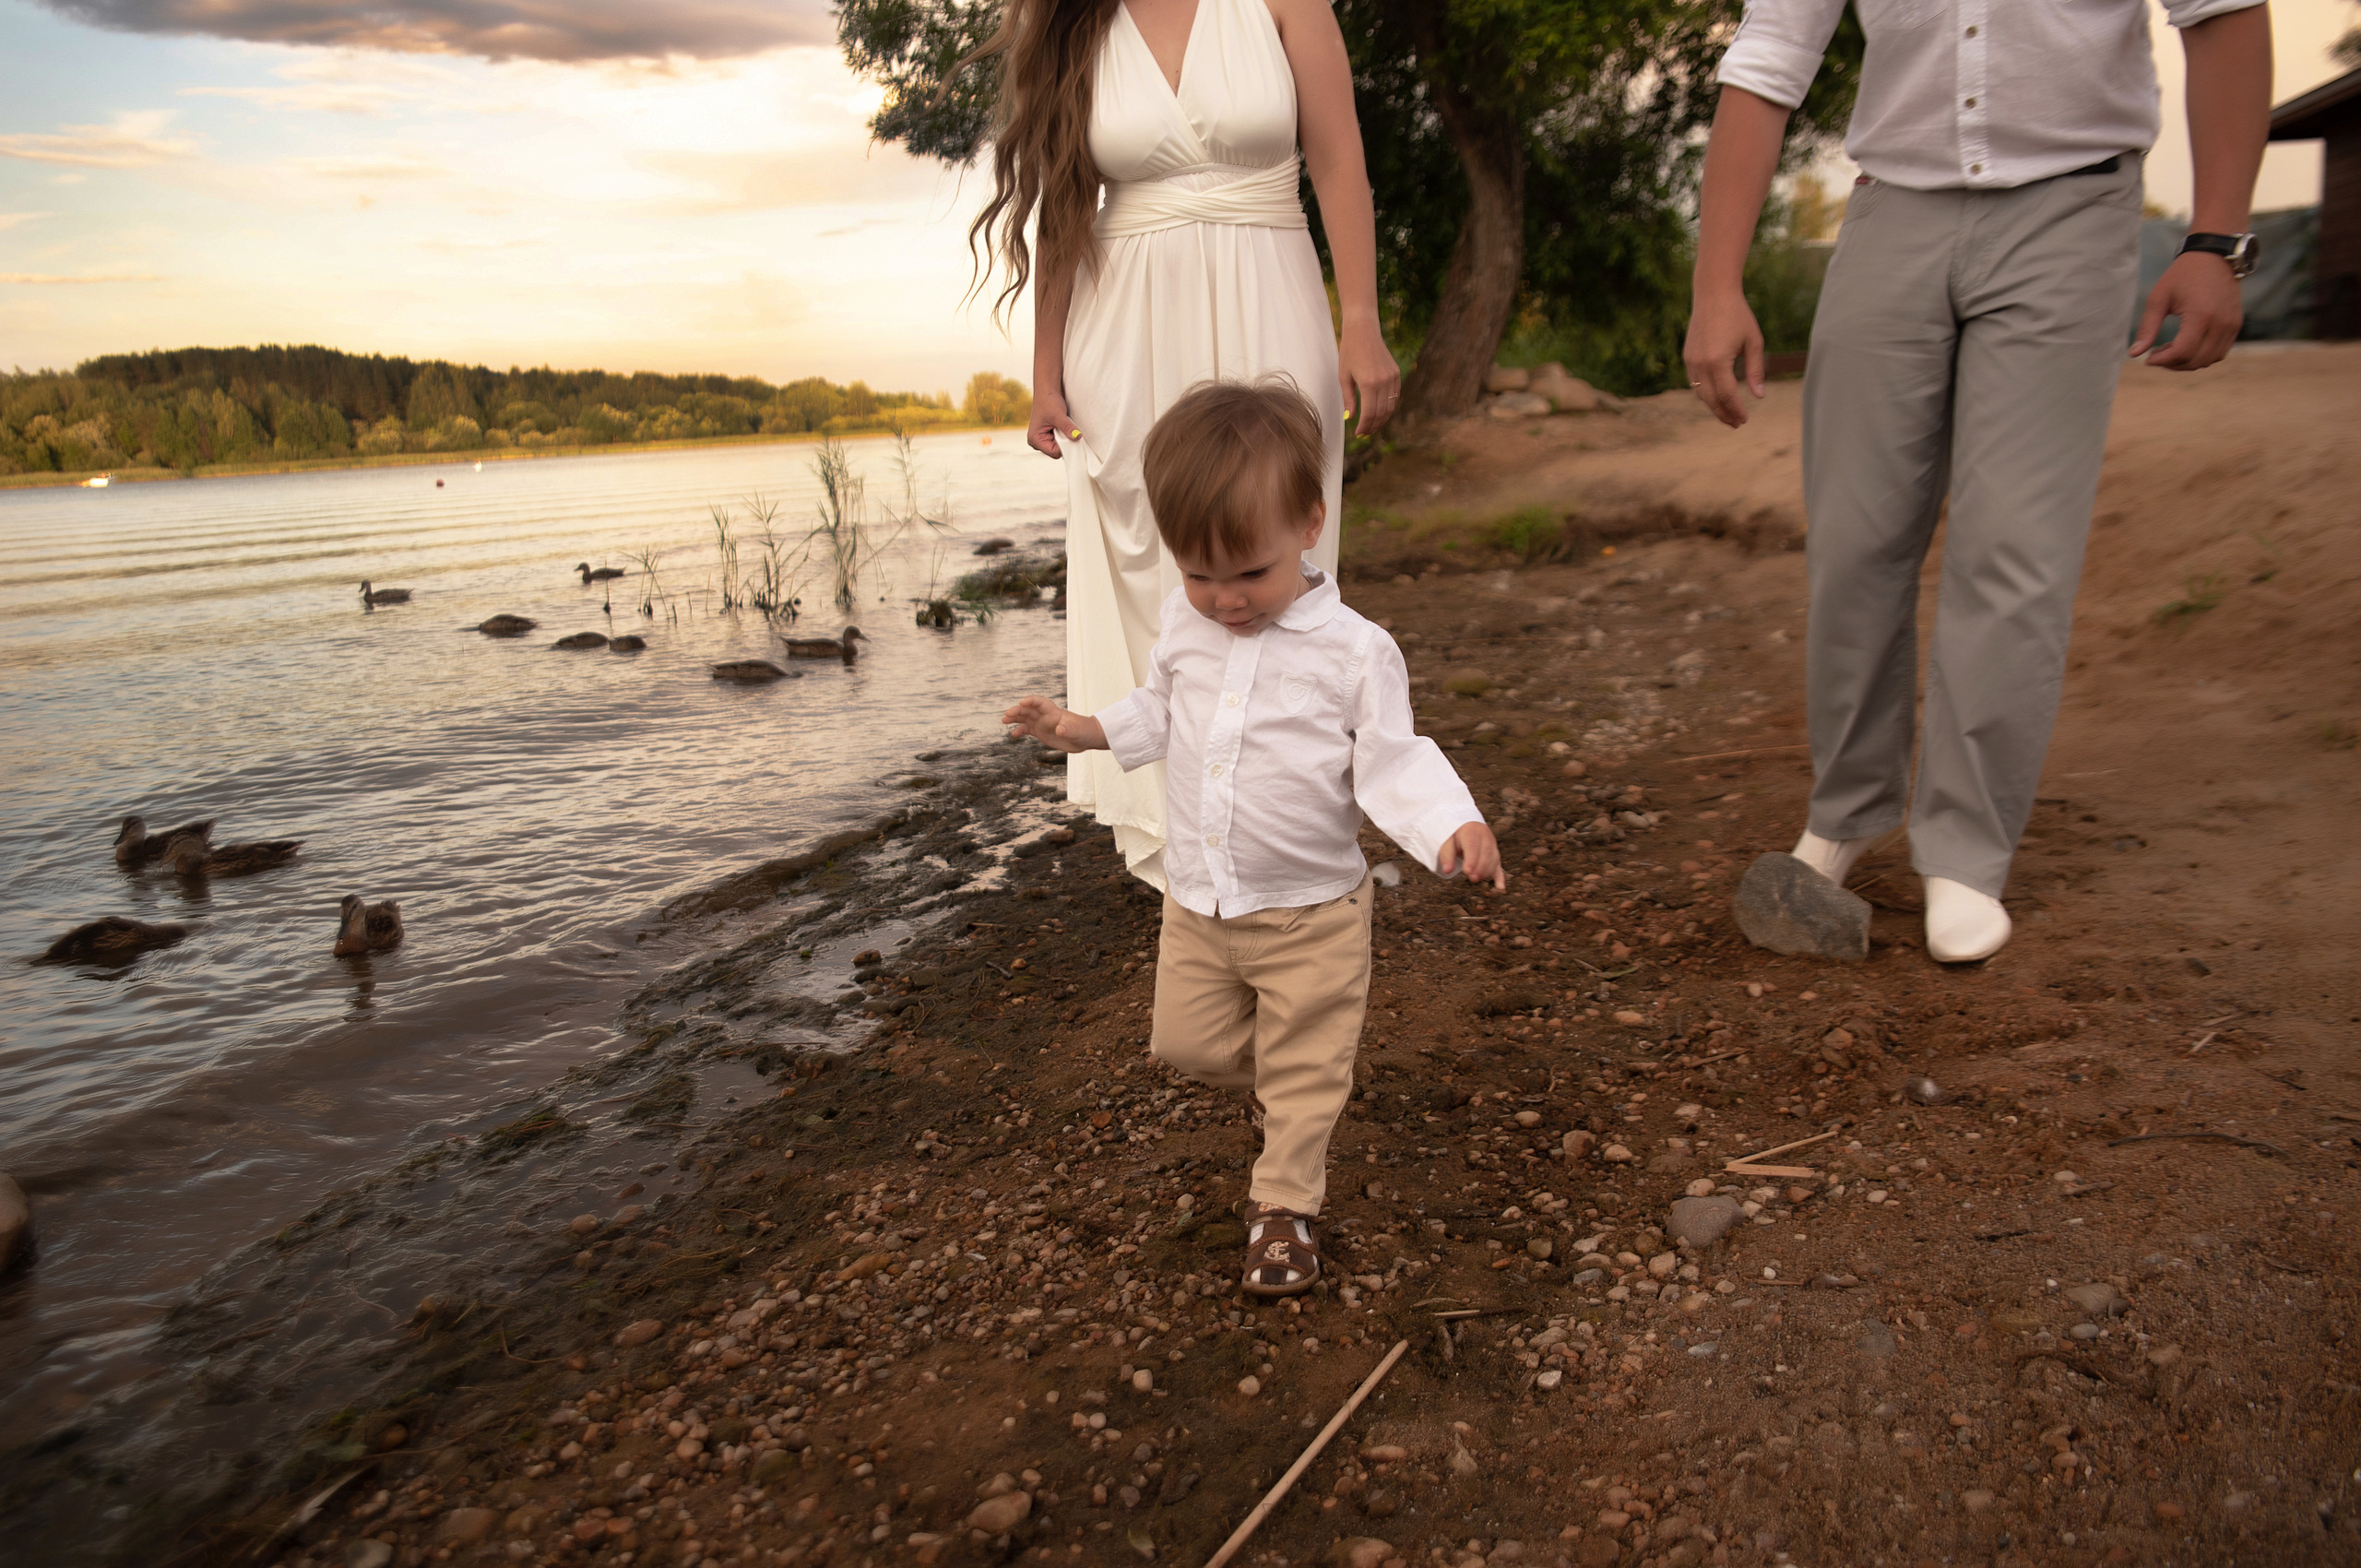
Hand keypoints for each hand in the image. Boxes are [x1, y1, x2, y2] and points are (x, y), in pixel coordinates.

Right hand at [1001, 695, 1104, 752]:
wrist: (1086, 737)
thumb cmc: (1083, 731)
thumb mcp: (1077, 732)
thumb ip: (1068, 730)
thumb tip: (1059, 730)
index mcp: (1054, 712)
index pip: (1041, 703)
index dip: (1031, 701)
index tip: (1022, 702)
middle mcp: (1046, 716)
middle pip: (1029, 710)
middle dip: (1018, 711)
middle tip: (1007, 715)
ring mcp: (1042, 724)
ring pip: (1025, 718)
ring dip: (1015, 718)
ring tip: (1003, 721)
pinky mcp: (1041, 733)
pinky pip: (1028, 729)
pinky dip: (1020, 731)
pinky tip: (1013, 734)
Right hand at [1028, 388, 1078, 458]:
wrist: (1047, 391)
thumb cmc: (1048, 401)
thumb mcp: (1058, 415)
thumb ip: (1067, 428)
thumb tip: (1078, 437)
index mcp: (1035, 440)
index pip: (1054, 453)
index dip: (1065, 447)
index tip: (1072, 436)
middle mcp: (1037, 442)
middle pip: (1057, 451)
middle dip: (1065, 442)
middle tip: (1067, 428)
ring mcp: (1043, 439)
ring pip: (1060, 447)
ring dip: (1065, 438)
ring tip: (1064, 425)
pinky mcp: (1049, 436)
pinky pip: (1061, 442)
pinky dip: (1065, 435)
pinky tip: (1065, 427)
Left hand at [1340, 319, 1400, 435]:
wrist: (1363, 330)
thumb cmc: (1349, 352)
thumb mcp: (1344, 377)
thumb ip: (1348, 399)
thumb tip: (1350, 418)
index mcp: (1369, 384)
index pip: (1369, 414)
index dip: (1364, 427)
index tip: (1358, 434)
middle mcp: (1383, 382)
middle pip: (1381, 413)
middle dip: (1373, 426)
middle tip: (1365, 433)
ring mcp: (1392, 377)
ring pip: (1390, 406)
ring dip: (1382, 419)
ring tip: (1372, 425)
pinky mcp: (1396, 373)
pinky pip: (1395, 396)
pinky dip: (1388, 406)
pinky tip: (1379, 411)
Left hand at [1437, 822, 1505, 890]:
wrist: (1466, 826)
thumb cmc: (1454, 835)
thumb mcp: (1447, 841)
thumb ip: (1447, 855)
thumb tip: (1447, 871)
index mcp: (1472, 831)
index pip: (1473, 846)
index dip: (1471, 859)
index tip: (1466, 871)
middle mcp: (1485, 837)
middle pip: (1486, 852)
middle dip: (1480, 867)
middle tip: (1472, 879)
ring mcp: (1492, 846)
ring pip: (1494, 859)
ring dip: (1486, 871)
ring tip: (1476, 879)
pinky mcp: (1495, 855)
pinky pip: (1499, 865)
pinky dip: (1499, 877)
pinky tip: (1500, 888)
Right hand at [1682, 287, 1765, 428]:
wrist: (1713, 294)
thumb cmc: (1738, 315)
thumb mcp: (1754, 342)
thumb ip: (1756, 371)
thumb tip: (1759, 396)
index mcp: (1718, 361)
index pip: (1727, 395)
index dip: (1736, 410)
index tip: (1745, 420)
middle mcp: (1701, 364)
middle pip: (1711, 399)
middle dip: (1724, 414)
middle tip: (1736, 424)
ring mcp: (1691, 361)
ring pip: (1700, 393)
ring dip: (1713, 406)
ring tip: (1727, 414)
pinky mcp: (1688, 357)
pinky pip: (1694, 382)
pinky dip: (1705, 393)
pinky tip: (1717, 396)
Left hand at [2132, 252, 2242, 370]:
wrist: (2214, 255)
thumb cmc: (2183, 274)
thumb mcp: (2159, 298)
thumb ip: (2148, 327)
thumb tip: (2134, 354)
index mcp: (2201, 316)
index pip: (2182, 352)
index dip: (2162, 361)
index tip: (2148, 359)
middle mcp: (2221, 323)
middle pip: (2195, 361)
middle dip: (2172, 364)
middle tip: (2157, 354)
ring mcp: (2231, 325)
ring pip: (2209, 360)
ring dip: (2187, 362)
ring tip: (2170, 348)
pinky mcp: (2236, 324)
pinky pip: (2220, 352)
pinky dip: (2202, 356)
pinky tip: (2187, 344)